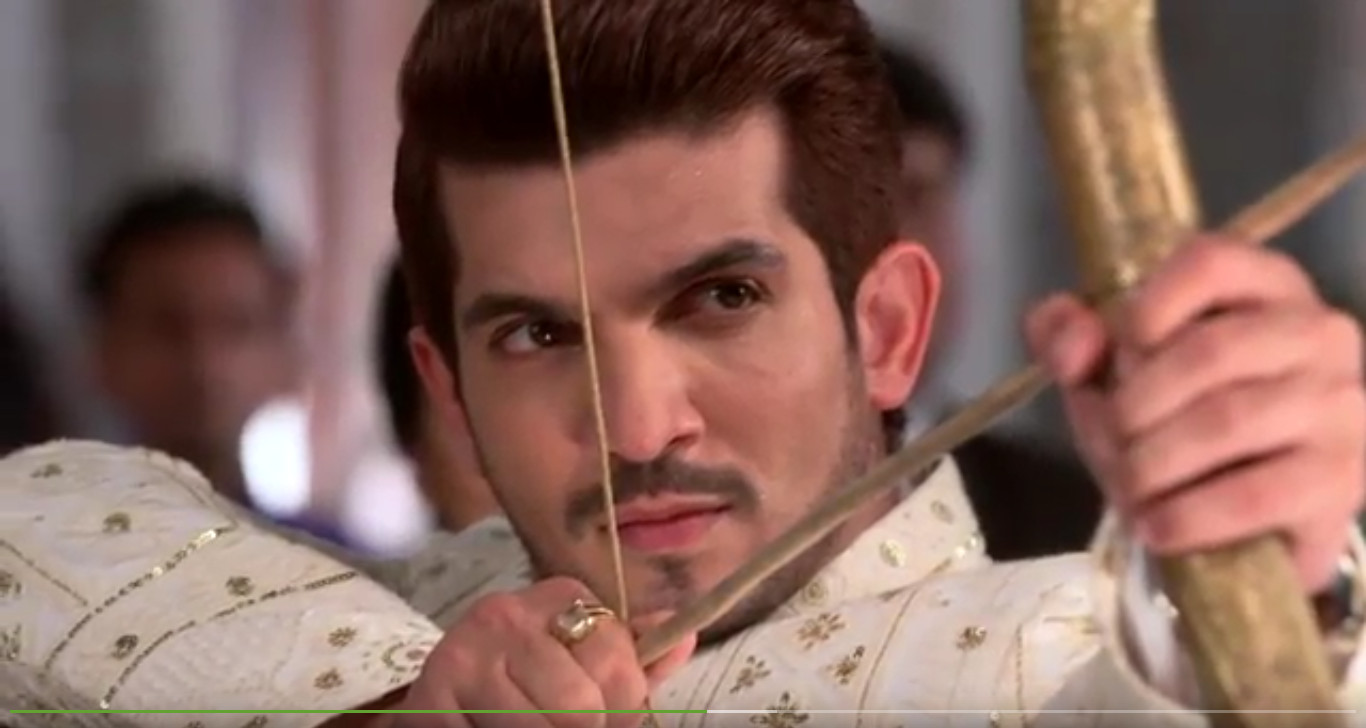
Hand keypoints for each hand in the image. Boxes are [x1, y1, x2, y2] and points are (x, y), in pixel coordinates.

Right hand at [388, 577, 695, 727]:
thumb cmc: (523, 684)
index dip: (624, 711)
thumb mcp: (579, 662)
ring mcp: (465, 652)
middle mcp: (508, 612)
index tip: (608, 720)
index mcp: (559, 597)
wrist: (436, 705)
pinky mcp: (432, 696)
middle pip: (581, 706)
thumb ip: (632, 658)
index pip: (619, 665)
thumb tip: (685, 636)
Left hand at [1025, 235, 1365, 591]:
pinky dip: (1188, 515)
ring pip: (1225, 421)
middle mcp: (1318, 332)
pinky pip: (1254, 494)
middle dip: (1134, 406)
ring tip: (1129, 485)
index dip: (1145, 310)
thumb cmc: (1173, 420)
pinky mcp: (1343, 479)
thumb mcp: (1109, 370)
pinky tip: (1157, 525)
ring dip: (1152, 464)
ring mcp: (1341, 405)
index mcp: (1264, 285)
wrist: (1245, 516)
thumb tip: (1074, 342)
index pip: (1209, 261)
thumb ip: (1069, 336)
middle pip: (1207, 350)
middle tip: (1113, 442)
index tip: (1119, 356)